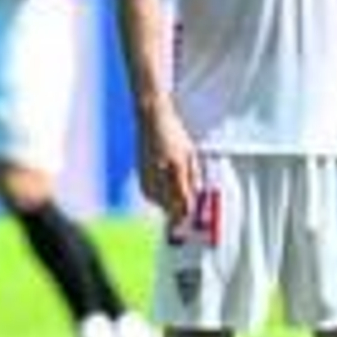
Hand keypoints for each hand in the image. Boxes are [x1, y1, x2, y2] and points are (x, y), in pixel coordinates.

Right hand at [139, 105, 199, 224]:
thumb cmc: (174, 134)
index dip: (187, 209)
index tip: (190, 216)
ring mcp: (148, 171)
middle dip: (176, 211)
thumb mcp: (190, 152)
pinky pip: (148, 192)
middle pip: (168, 202)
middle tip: (183, 216)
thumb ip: (193, 174)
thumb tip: (196, 192)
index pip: (182, 196)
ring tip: (174, 206)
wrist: (152, 120)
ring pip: (156, 200)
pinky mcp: (140, 171)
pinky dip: (155, 198)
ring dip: (166, 205)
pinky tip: (162, 196)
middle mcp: (161, 170)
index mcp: (176, 165)